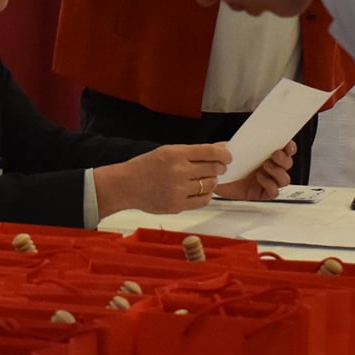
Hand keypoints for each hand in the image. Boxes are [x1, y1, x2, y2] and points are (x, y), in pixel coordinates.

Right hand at [93, 141, 231, 215]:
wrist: (126, 185)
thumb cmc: (146, 166)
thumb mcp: (168, 151)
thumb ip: (193, 152)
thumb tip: (219, 149)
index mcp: (176, 154)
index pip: (211, 152)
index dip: (224, 154)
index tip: (227, 157)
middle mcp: (179, 171)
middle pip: (213, 169)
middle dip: (219, 168)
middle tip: (217, 168)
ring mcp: (178, 190)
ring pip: (210, 185)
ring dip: (211, 182)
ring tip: (204, 180)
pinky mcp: (177, 205)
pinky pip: (202, 200)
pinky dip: (205, 195)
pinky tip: (199, 191)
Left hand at [215, 139, 293, 200]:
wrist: (210, 176)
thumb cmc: (221, 161)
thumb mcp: (230, 146)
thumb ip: (243, 141)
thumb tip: (256, 133)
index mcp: (265, 154)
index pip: (285, 150)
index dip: (289, 147)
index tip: (287, 145)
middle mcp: (269, 168)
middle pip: (287, 165)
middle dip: (284, 160)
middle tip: (274, 155)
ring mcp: (266, 181)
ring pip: (284, 179)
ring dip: (278, 172)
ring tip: (264, 166)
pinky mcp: (260, 194)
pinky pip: (273, 192)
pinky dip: (270, 185)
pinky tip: (260, 178)